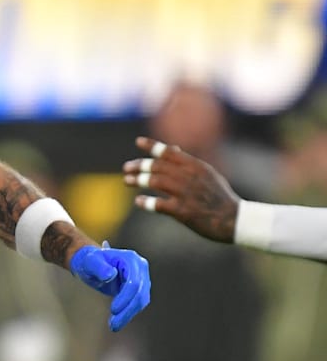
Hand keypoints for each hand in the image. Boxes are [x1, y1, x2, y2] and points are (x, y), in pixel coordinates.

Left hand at [70, 243, 150, 331]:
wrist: (92, 263)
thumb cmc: (90, 261)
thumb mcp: (90, 262)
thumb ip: (99, 267)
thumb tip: (109, 275)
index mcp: (131, 260)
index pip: (134, 282)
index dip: (125, 297)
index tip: (113, 310)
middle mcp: (140, 268)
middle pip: (140, 293)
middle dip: (127, 311)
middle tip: (113, 325)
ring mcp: (142, 278)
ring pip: (141, 301)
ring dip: (128, 314)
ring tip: (113, 326)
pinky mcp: (139, 288)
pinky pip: (137, 303)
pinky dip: (128, 313)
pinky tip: (116, 321)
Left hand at [122, 136, 240, 242]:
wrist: (234, 219)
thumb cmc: (218, 196)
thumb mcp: (208, 174)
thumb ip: (188, 163)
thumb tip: (170, 149)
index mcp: (196, 166)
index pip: (170, 152)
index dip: (152, 146)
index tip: (138, 142)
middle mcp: (190, 177)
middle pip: (158, 166)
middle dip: (140, 165)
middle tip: (127, 168)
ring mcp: (186, 194)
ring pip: (156, 182)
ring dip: (139, 180)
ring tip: (127, 180)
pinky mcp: (182, 211)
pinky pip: (158, 204)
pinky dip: (146, 202)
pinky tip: (139, 201)